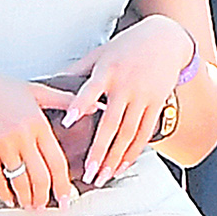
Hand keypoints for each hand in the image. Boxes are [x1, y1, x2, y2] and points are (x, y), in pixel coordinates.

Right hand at [0, 73, 74, 209]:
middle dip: (46, 197)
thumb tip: (93, 105)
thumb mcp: (34, 90)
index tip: (67, 197)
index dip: (64, 184)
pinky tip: (9, 197)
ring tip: (30, 204)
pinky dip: (5, 193)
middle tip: (48, 206)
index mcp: (37, 122)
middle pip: (40, 177)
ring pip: (20, 181)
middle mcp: (22, 135)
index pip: (57, 161)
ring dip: (26, 198)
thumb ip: (63, 100)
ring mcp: (2, 144)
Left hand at [62, 15, 193, 186]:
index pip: (91, 90)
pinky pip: (145, 133)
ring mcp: (143, 96)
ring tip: (103, 176)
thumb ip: (78, 70)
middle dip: (99, 150)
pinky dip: (133, 152)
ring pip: (129, 133)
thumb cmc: (126, 46)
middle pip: (112, 123)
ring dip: (115, 158)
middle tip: (88, 172)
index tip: (68, 122)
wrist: (164, 39)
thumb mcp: (100, 52)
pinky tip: (122, 166)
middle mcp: (126, 85)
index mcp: (107, 70)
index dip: (80, 105)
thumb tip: (51, 82)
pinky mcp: (157, 104)